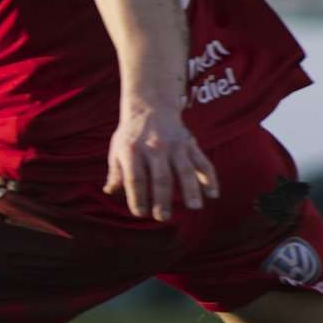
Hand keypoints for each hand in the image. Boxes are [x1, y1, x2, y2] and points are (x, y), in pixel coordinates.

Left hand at [104, 107, 217, 221]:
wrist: (150, 105)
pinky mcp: (190, 143)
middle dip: (162, 199)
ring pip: (185, 169)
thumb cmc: (131, 134)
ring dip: (191, 190)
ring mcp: (175, 145)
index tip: (140, 213)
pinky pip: (202, 162)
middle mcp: (155, 147)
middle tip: (162, 217)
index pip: (135, 178)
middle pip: (161, 177)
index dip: (137, 198)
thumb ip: (115, 172)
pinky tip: (213, 194)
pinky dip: (210, 178)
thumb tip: (109, 192)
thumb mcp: (117, 149)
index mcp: (132, 150)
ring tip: (194, 207)